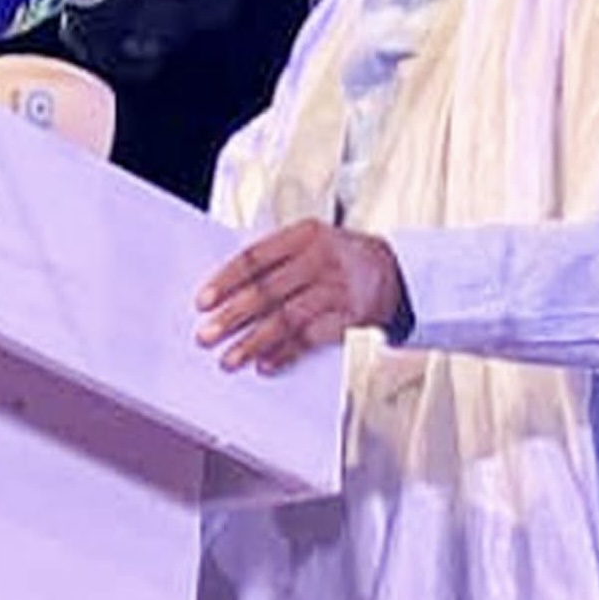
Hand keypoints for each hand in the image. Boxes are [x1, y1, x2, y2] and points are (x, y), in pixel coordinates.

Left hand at [196, 219, 403, 373]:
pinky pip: (312, 338)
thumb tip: (225, 295)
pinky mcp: (352, 316)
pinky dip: (286, 353)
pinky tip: (265, 364)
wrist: (396, 271)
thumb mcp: (308, 243)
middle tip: (205, 336)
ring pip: (287, 318)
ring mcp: (338, 288)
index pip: (255, 257)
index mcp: (303, 235)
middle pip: (268, 290)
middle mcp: (320, 259)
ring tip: (229, 359)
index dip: (225, 280)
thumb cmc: (336, 257)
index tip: (202, 302)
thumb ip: (273, 261)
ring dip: (254, 342)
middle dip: (232, 317)